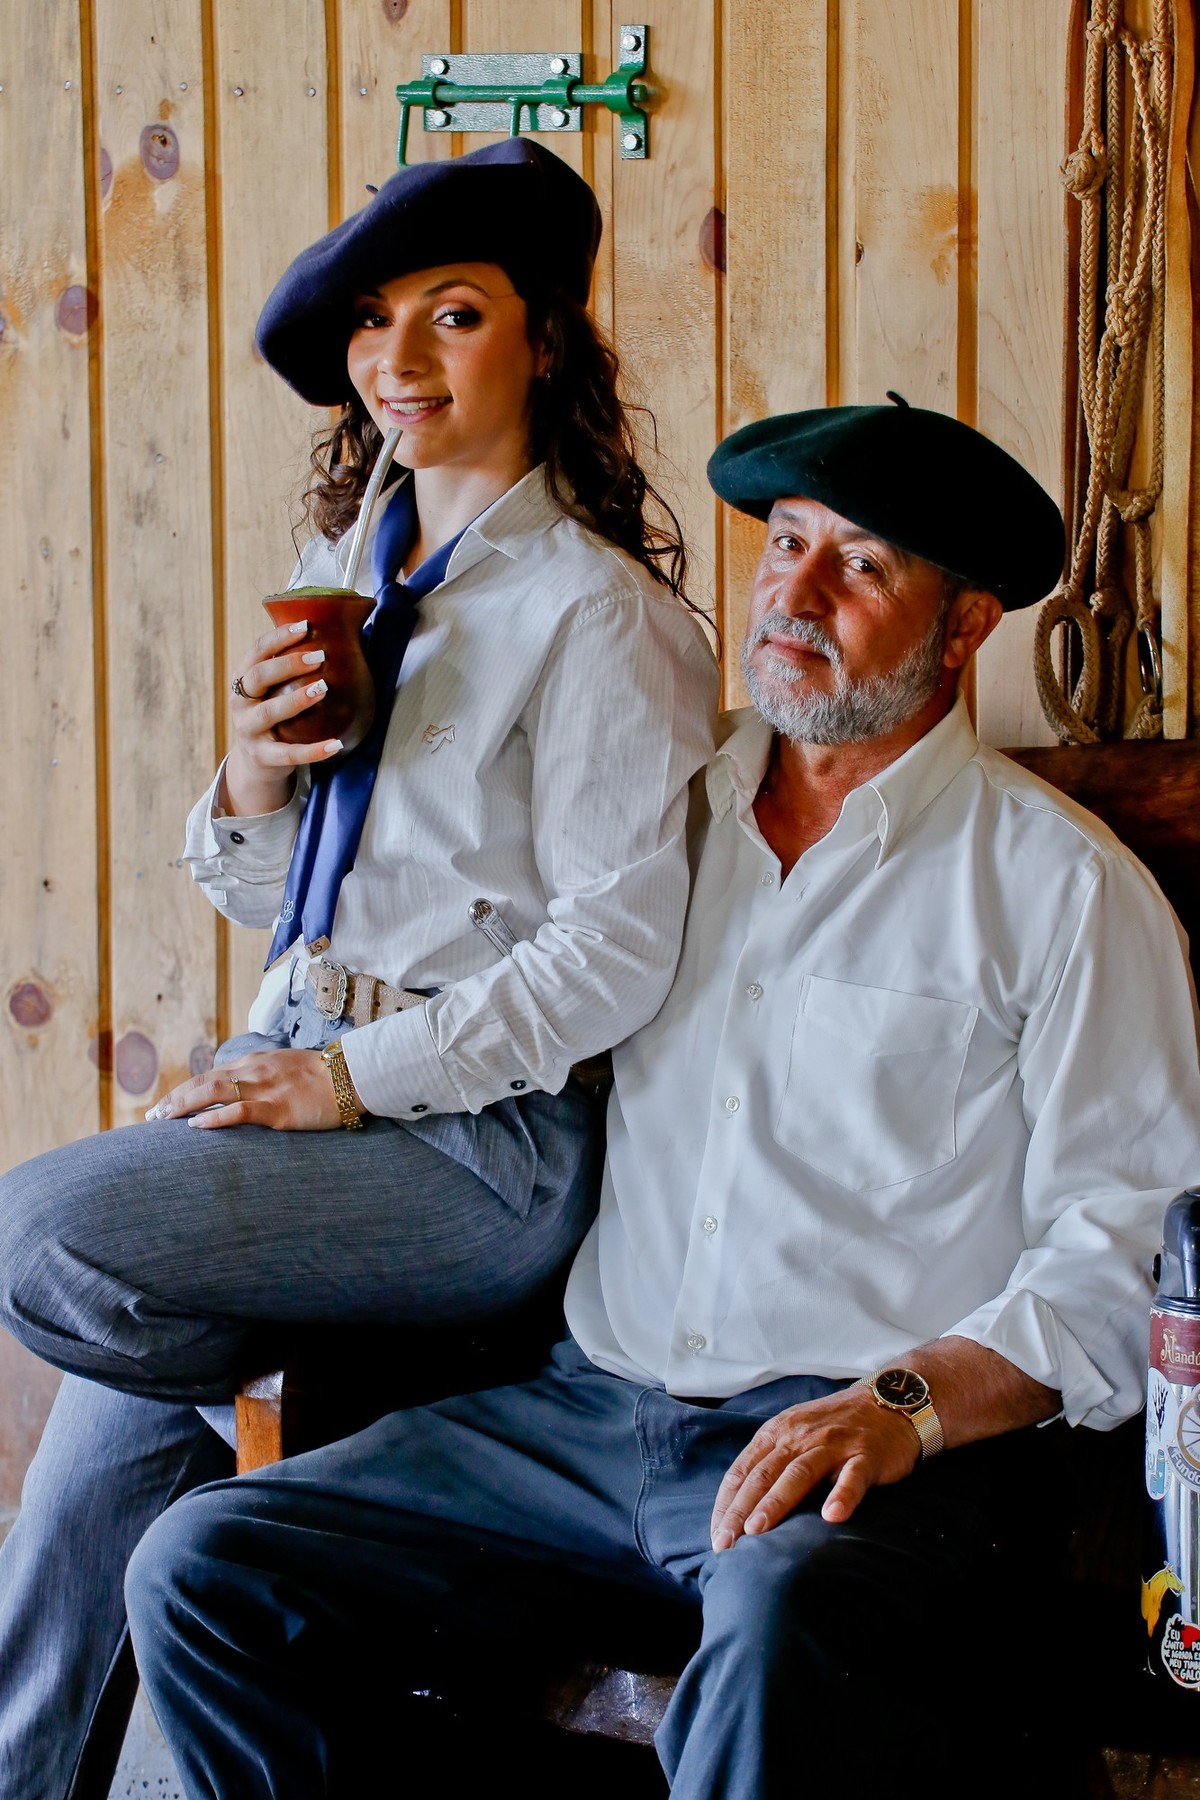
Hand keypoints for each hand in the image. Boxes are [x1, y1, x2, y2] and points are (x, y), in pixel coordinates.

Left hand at [144, 1049, 358, 1132]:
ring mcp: (265, 1089)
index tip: (164, 1106)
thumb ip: (264, 1078)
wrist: (353, 1077)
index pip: (210, 1075)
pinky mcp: (277, 1108)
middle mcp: (254, 1071)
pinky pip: (239, 1111)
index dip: (184, 1090)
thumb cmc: (324, 1077)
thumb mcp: (287, 1070)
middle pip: (203, 1082)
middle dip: (173, 1100)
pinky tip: (195, 1127)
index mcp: (255, 1062)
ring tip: (161, 1121)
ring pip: (213, 1092)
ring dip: (182, 1106)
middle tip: (151, 1118)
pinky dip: (214, 1118)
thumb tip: (245, 1093)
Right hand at [225, 620, 344, 815]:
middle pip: (258, 677)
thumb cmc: (272, 715)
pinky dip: (313, 751)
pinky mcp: (262, 757)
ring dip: (295, 699)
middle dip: (287, 664)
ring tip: (323, 688)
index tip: (305, 626)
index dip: (278, 637)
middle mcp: (240, 703)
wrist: (255, 762)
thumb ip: (288, 670)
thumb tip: (333, 635)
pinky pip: (289, 754)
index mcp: (243, 680)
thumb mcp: (271, 691)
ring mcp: (248, 731)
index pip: (256, 652)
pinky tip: (336, 744)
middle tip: (319, 657)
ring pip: (268, 712)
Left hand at [710, 1384, 919, 1549]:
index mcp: (777, 1432)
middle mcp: (800, 1436)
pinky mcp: (865, 1455)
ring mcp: (833, 1445)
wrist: (888, 1402)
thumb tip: (739, 1507)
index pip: (742, 1470)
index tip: (716, 1536)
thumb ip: (771, 1462)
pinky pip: (852, 1477)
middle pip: (763, 1475)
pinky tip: (832, 1516)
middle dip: (740, 1511)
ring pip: (798, 1474)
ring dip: (775, 1503)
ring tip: (757, 1533)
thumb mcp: (794, 1434)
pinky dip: (842, 1495)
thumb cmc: (835, 1427)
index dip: (726, 1504)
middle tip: (724, 1544)